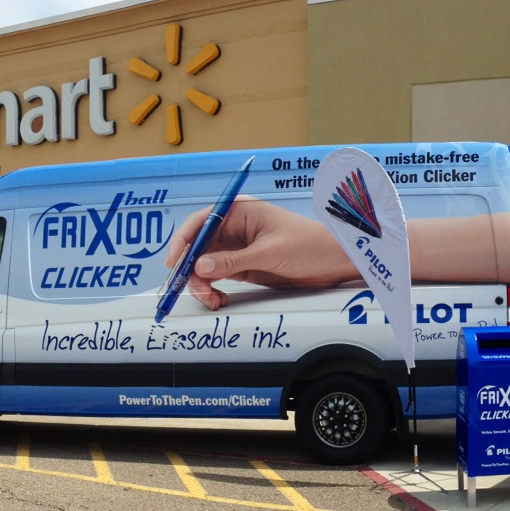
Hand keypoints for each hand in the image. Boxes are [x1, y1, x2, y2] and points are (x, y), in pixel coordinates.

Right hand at [163, 196, 358, 309]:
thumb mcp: (270, 253)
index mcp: (240, 211)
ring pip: (204, 265)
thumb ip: (234, 261)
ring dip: (202, 284)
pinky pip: (217, 276)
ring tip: (213, 299)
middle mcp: (235, 227)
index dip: (183, 241)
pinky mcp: (242, 265)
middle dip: (191, 270)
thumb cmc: (310, 245)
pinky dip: (212, 289)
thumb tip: (200, 265)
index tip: (175, 262)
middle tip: (194, 290)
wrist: (334, 262)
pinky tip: (219, 298)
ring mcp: (237, 247)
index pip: (201, 222)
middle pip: (198, 247)